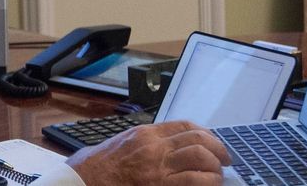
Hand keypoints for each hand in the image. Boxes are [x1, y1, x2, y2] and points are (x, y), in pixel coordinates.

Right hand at [65, 120, 230, 185]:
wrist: (81, 182)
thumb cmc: (96, 169)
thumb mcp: (120, 145)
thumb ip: (144, 144)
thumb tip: (167, 149)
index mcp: (144, 134)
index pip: (185, 126)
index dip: (206, 134)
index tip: (213, 144)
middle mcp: (154, 146)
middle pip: (198, 139)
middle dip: (218, 149)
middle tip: (225, 161)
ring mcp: (158, 166)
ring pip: (201, 156)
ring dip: (216, 167)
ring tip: (217, 176)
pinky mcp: (160, 185)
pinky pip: (195, 180)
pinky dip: (208, 182)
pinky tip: (209, 185)